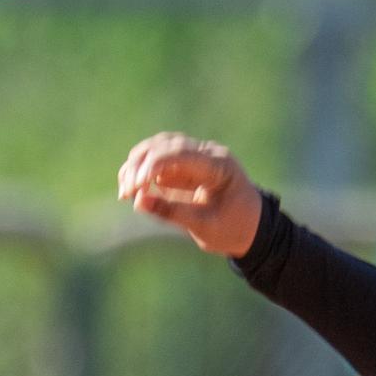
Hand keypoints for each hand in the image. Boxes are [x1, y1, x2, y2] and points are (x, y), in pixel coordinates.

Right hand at [116, 133, 264, 257]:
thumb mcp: (205, 226)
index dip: (154, 165)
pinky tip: (130, 190)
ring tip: (125, 191)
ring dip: (136, 165)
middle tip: (127, 191)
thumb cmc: (234, 229)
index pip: (181, 152)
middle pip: (165, 145)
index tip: (136, 186)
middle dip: (141, 165)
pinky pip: (156, 161)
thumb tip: (138, 201)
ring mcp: (194, 158)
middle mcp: (206, 154)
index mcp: (219, 165)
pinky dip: (140, 172)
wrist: (250, 230)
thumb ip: (172, 213)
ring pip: (157, 148)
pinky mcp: (182, 167)